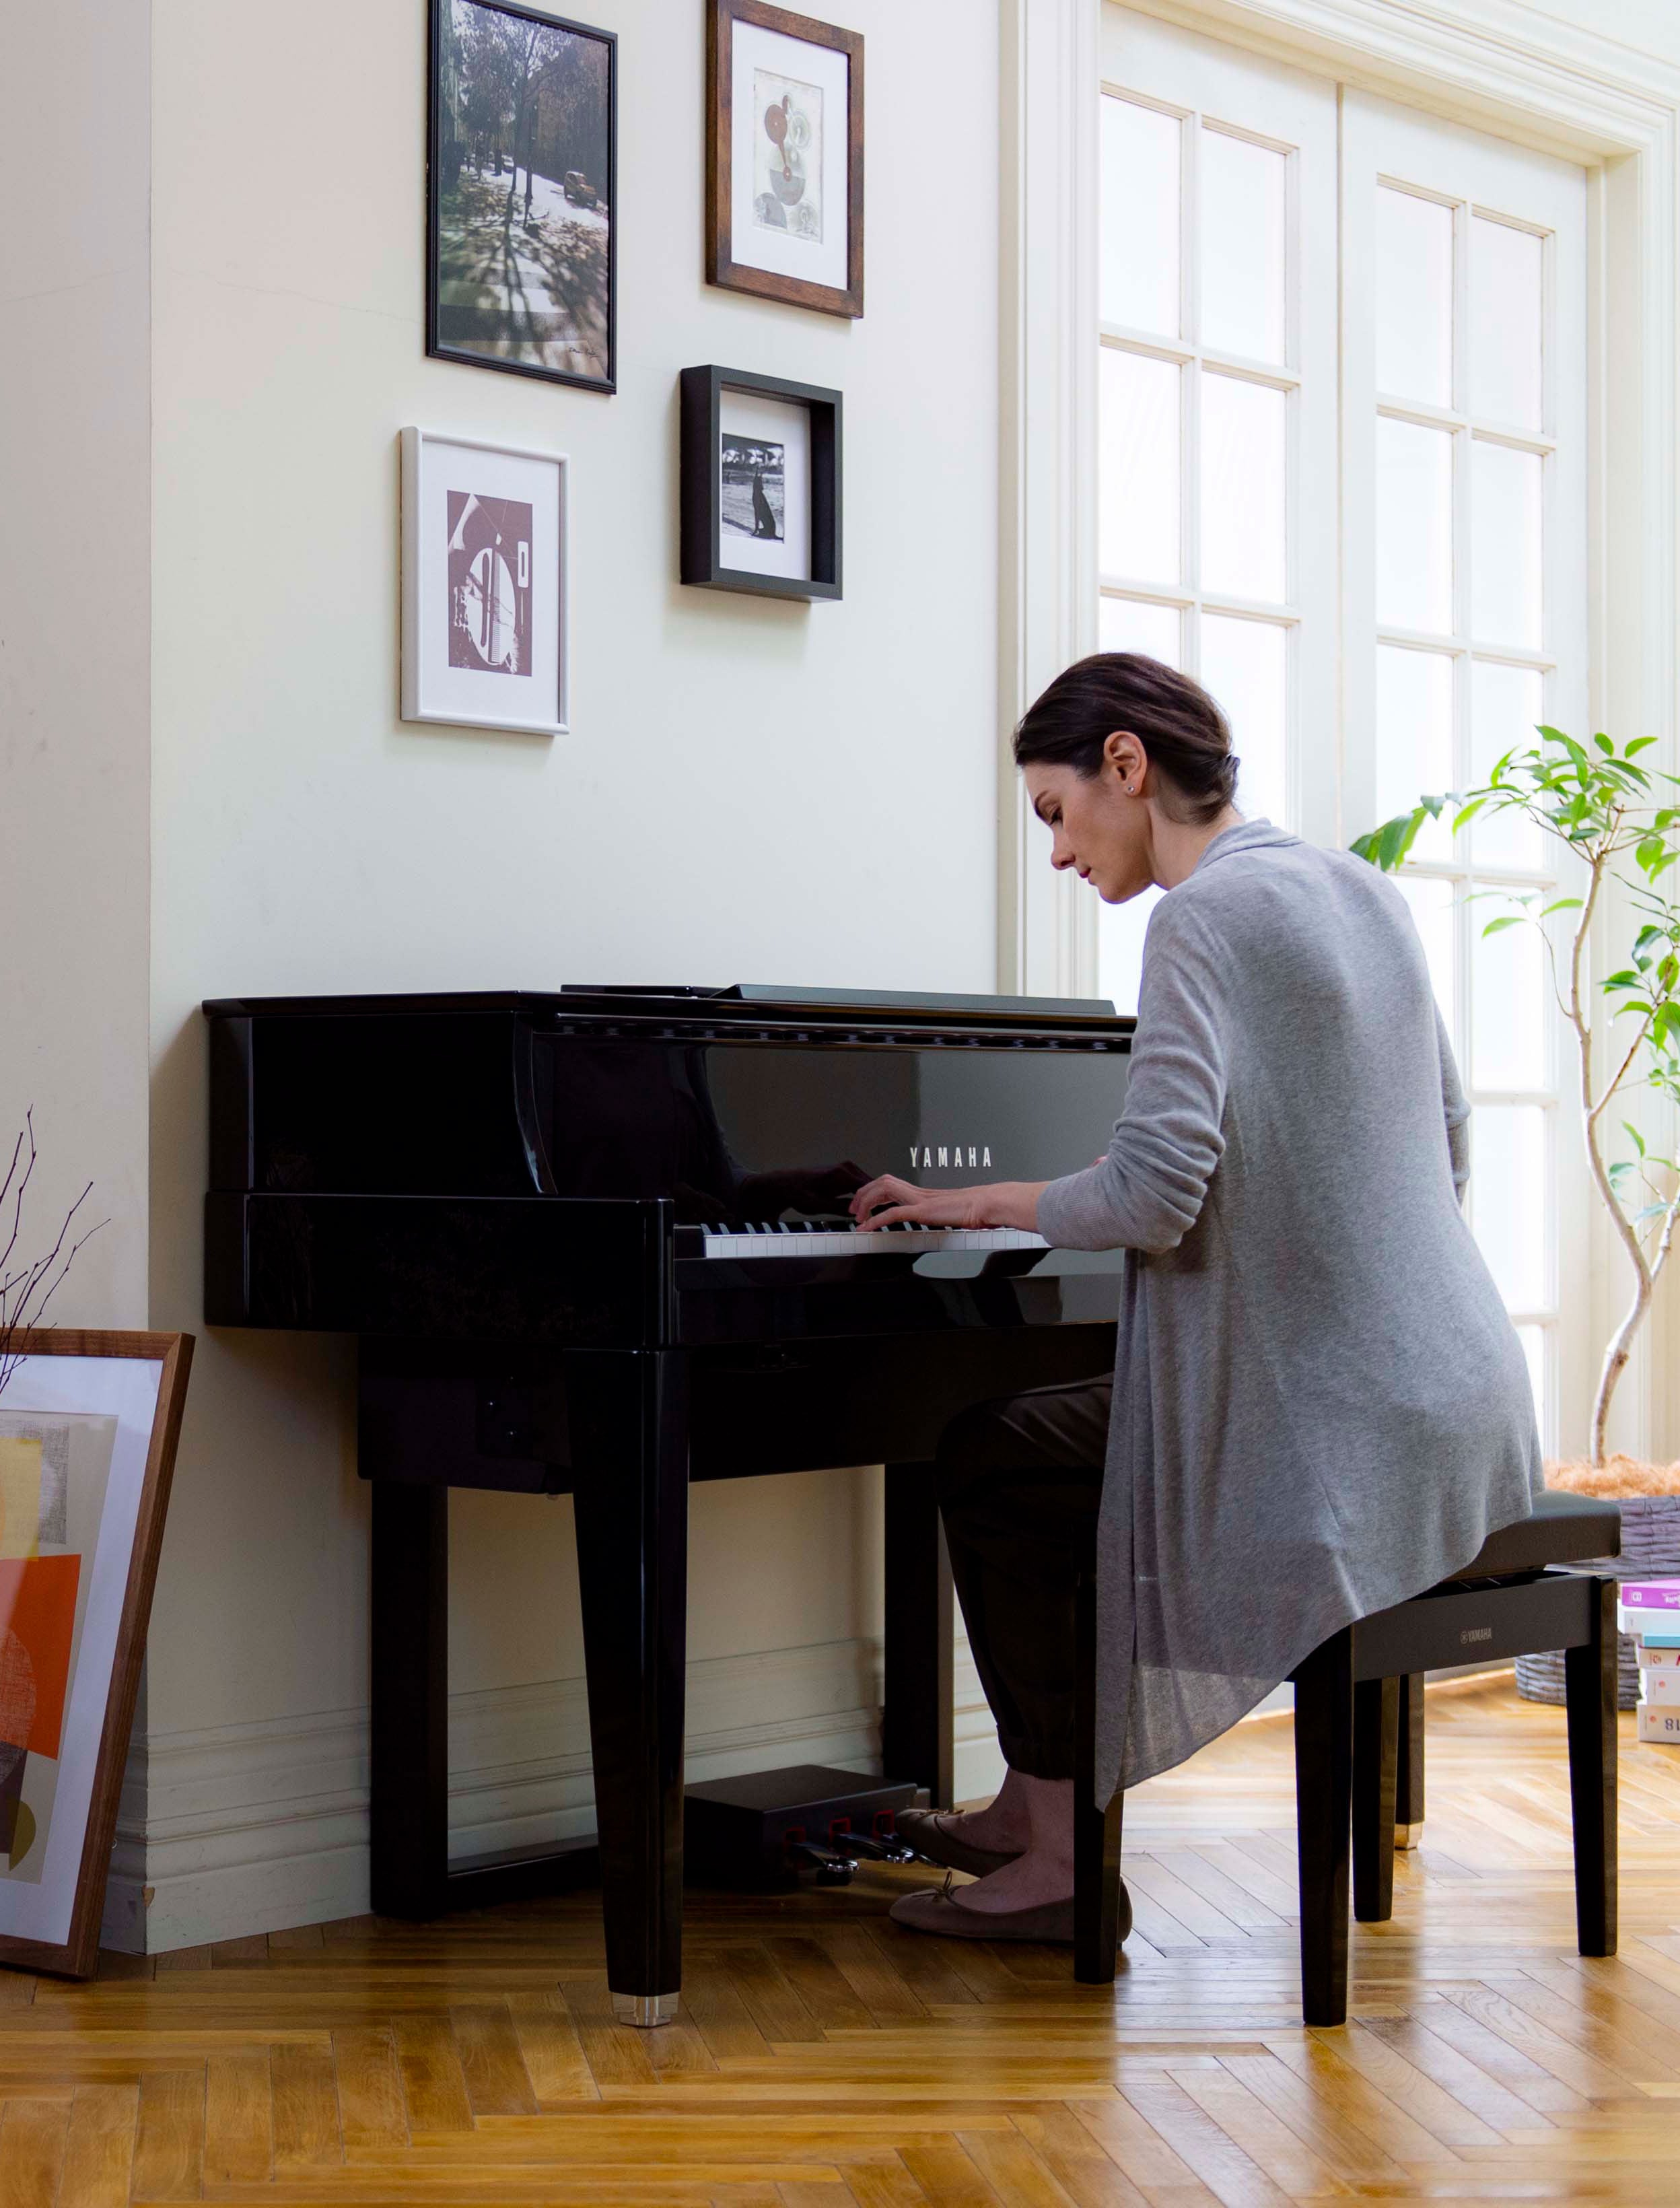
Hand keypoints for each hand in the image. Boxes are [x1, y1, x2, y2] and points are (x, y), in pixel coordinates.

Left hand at [848, 1174, 1044, 1231]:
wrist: (989, 1204)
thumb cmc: (978, 1208)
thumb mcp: (953, 1212)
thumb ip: (943, 1215)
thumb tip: (942, 1222)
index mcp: (924, 1193)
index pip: (891, 1184)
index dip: (874, 1191)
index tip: (865, 1204)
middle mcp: (919, 1192)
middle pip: (882, 1182)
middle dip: (863, 1193)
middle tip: (853, 1209)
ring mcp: (920, 1200)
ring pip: (883, 1191)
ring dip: (866, 1203)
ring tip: (858, 1218)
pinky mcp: (923, 1211)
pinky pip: (892, 1213)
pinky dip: (876, 1220)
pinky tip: (868, 1228)